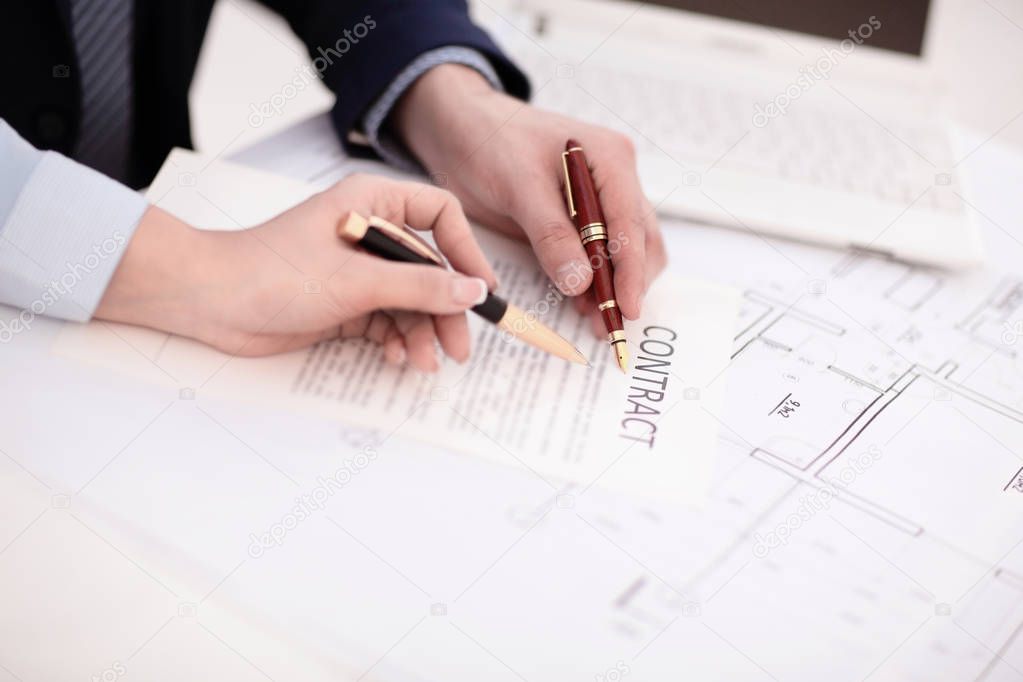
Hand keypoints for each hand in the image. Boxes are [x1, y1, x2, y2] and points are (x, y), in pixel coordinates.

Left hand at [95, 174, 496, 370]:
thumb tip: (474, 292)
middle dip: (444, 311)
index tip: (481, 290)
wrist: (210, 302)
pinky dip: (394, 340)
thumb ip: (421, 288)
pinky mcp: (344, 302)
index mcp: (373, 203)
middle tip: (458, 349)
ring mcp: (357, 270)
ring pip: (409, 302)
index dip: (466, 252)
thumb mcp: (357, 282)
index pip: (440, 216)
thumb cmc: (274, 273)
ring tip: (422, 363)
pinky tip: (393, 357)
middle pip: (429, 270)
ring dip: (419, 334)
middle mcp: (370, 232)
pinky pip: (386, 321)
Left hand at [392, 64, 666, 331]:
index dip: (632, 269)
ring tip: (594, 320)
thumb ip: (551, 234)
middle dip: (627, 284)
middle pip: (640, 240)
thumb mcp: (518, 185)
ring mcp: (602, 199)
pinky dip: (595, 280)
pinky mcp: (582, 218)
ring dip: (613, 287)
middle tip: (608, 325)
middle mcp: (615, 178)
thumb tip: (581, 283)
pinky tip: (581, 302)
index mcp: (610, 158)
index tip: (626, 307)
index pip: (631, 221)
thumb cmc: (490, 142)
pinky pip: (599, 253)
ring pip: (626, 251)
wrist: (462, 131)